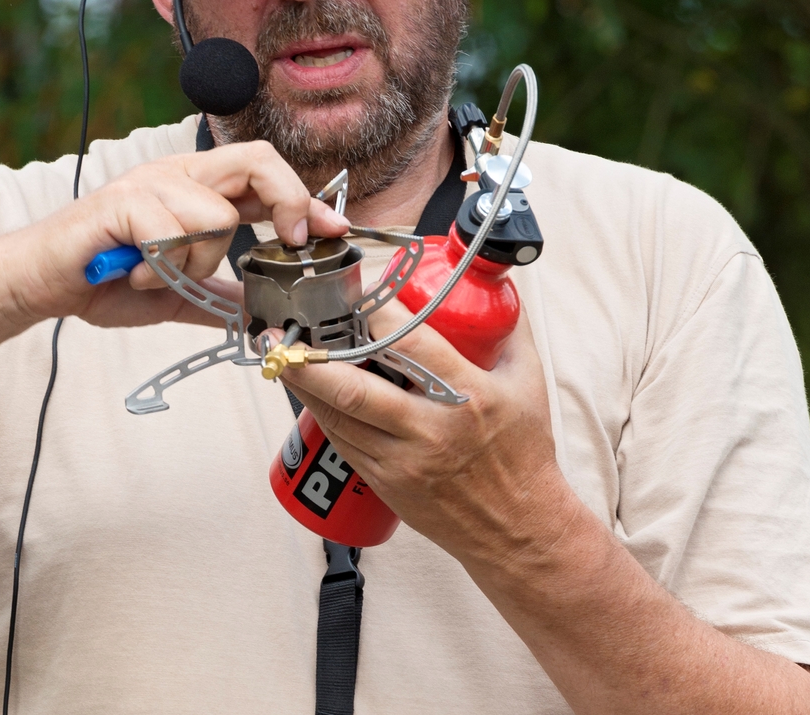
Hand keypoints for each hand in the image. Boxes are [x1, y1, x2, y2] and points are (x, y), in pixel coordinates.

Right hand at [0, 141, 348, 330]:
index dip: (305, 200)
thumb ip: (217, 295)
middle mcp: (177, 174)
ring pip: (219, 214)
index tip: (335, 228)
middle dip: (288, 200)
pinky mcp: (124, 201)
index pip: (264, 176)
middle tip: (289, 242)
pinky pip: (175, 232)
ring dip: (199, 261)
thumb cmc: (103, 280)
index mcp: (195, 189)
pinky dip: (163, 266)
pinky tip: (136, 273)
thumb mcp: (175, 295)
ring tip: (160, 275)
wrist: (37, 283)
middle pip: (256, 160)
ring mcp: (150, 182)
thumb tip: (259, 314)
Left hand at [280, 296, 571, 568]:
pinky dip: (320, 411)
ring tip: (282, 353)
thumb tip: (489, 281)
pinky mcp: (385, 482)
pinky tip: (306, 389)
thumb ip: (509, 326)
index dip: (375, 312)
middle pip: (354, 388)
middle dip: (310, 357)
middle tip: (282, 332)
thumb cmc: (523, 451)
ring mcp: (402, 461)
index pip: (409, 343)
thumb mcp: (528, 381)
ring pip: (337, 416)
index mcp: (468, 396)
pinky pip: (341, 440)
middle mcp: (430, 429)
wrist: (517, 528)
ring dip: (304, 383)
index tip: (358, 290)